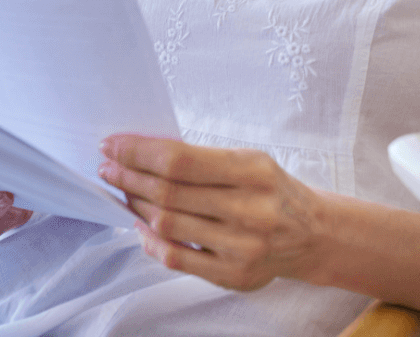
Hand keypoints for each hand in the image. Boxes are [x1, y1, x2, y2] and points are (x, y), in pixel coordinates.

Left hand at [97, 135, 323, 290]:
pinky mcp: (234, 276)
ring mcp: (242, 247)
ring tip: (123, 189)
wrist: (311, 233)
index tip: (113, 144)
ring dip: (135, 205)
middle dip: (128, 176)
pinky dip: (151, 241)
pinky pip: (177, 259)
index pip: (179, 160)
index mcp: (253, 171)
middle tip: (107, 166)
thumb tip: (144, 154)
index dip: (138, 152)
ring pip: (168, 225)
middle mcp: (250, 210)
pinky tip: (140, 225)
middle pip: (168, 193)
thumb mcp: (248, 160)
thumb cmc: (271, 189)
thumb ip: (201, 160)